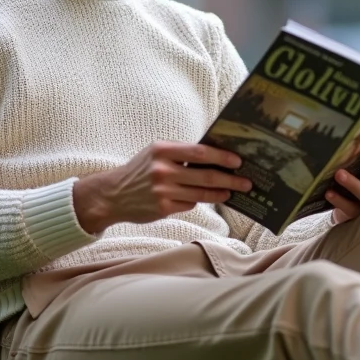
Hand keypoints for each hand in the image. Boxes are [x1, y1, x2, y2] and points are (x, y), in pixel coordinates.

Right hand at [73, 141, 250, 233]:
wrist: (112, 194)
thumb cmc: (139, 170)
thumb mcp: (155, 153)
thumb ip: (180, 154)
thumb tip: (214, 157)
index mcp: (162, 151)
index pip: (200, 152)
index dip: (222, 157)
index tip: (238, 161)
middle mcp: (163, 170)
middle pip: (205, 175)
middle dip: (230, 179)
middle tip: (246, 182)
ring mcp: (163, 191)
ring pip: (201, 193)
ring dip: (221, 193)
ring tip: (233, 191)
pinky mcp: (163, 208)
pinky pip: (190, 204)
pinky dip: (201, 201)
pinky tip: (211, 198)